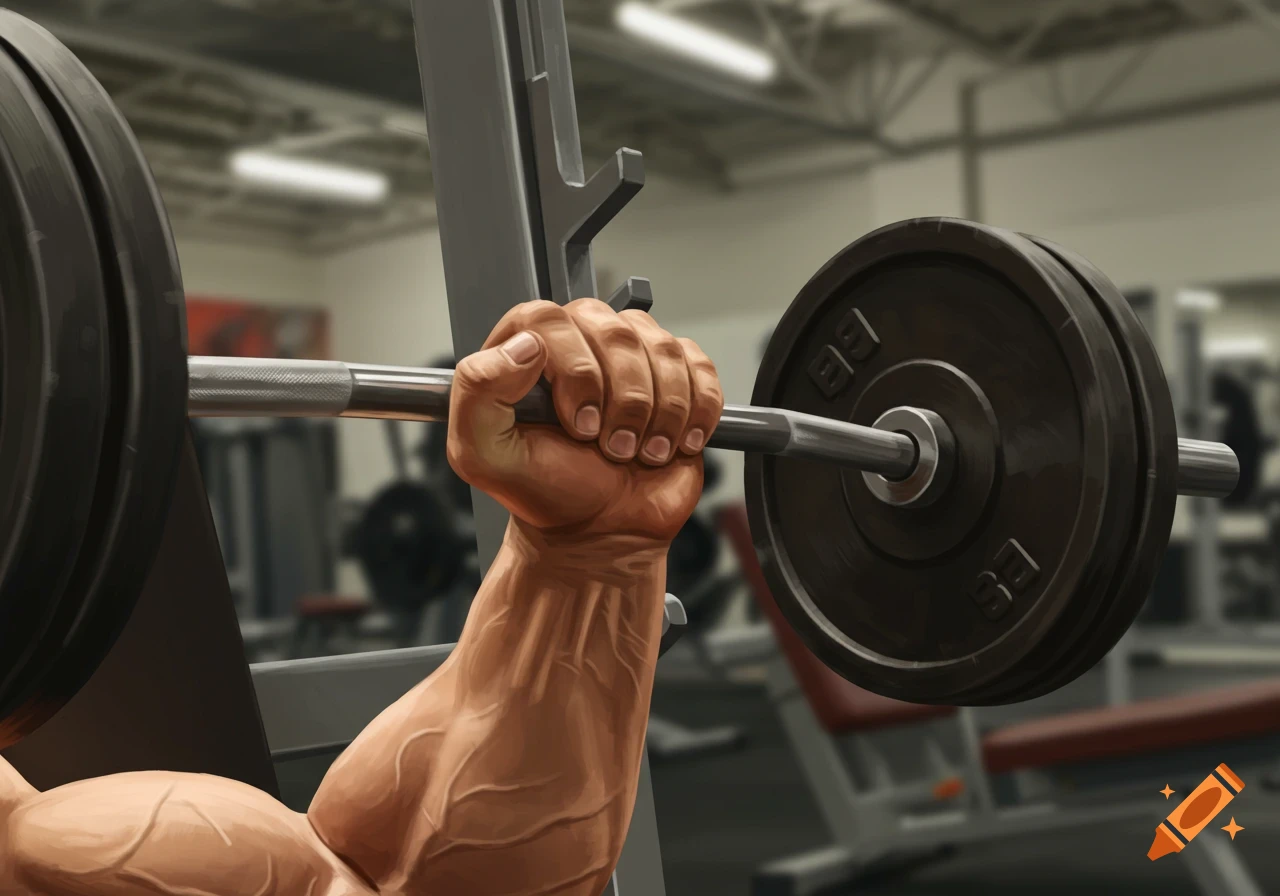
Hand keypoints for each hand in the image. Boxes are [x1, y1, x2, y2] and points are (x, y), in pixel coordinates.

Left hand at [447, 299, 722, 545]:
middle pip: (615, 330)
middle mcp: (581, 339)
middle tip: (610, 445)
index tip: (579, 423)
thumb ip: (477, 393)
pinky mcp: (679, 375)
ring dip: (659, 413)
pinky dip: (695, 411)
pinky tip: (675, 441)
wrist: (602, 530)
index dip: (573, 370)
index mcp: (526, 347)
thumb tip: (522, 346)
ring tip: (639, 450)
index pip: (549, 319)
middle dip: (622, 400)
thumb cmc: (546, 492)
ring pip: (663, 349)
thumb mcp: (484, 455)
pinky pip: (700, 367)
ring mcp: (634, 355)